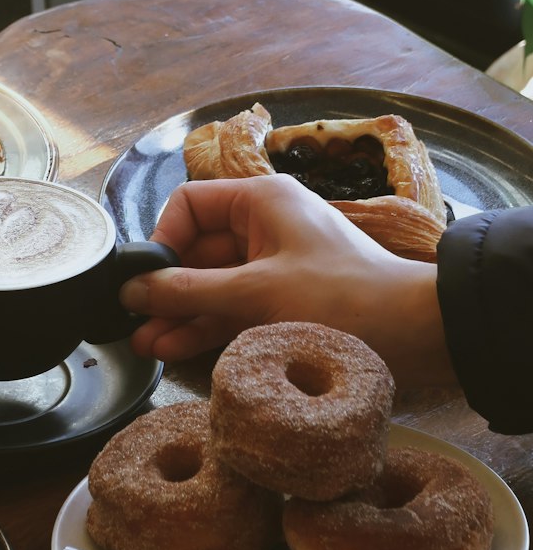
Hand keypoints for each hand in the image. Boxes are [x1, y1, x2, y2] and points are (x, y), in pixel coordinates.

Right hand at [119, 175, 455, 387]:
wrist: (418, 333)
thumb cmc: (342, 298)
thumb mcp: (256, 293)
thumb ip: (187, 292)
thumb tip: (131, 290)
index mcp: (261, 200)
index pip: (189, 205)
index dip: (162, 240)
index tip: (145, 281)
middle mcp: (265, 225)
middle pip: (197, 249)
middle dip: (165, 287)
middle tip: (132, 323)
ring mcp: (275, 264)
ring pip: (212, 283)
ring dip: (180, 313)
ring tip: (145, 346)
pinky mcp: (285, 299)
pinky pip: (233, 306)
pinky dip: (207, 325)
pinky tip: (174, 349)